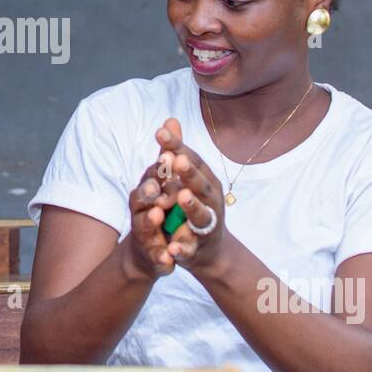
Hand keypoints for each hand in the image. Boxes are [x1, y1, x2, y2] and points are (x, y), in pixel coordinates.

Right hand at [125, 150, 185, 278]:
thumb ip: (168, 153)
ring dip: (149, 221)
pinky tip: (169, 259)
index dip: (158, 168)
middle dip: (148, 192)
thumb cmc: (159, 208)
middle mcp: (141, 210)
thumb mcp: (164, 182)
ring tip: (157, 215)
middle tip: (156, 186)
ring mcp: (145, 233)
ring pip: (144, 226)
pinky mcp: (153, 255)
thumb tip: (171, 120)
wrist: (150, 250)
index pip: (151, 176)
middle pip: (141, 199)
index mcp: (147, 192)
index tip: (168, 156)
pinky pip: (156, 256)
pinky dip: (161, 257)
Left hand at [153, 117, 227, 268]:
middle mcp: (211, 201)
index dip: (177, 147)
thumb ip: (176, 152)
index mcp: (207, 181)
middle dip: (189, 172)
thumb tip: (169, 120)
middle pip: (201, 185)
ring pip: (201, 215)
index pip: (192, 160)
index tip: (160, 132)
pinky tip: (173, 248)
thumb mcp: (187, 178)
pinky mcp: (198, 248)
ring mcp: (207, 225)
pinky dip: (182, 248)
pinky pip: (190, 248)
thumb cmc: (195, 206)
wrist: (209, 251)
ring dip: (192, 206)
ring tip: (182, 196)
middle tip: (176, 159)